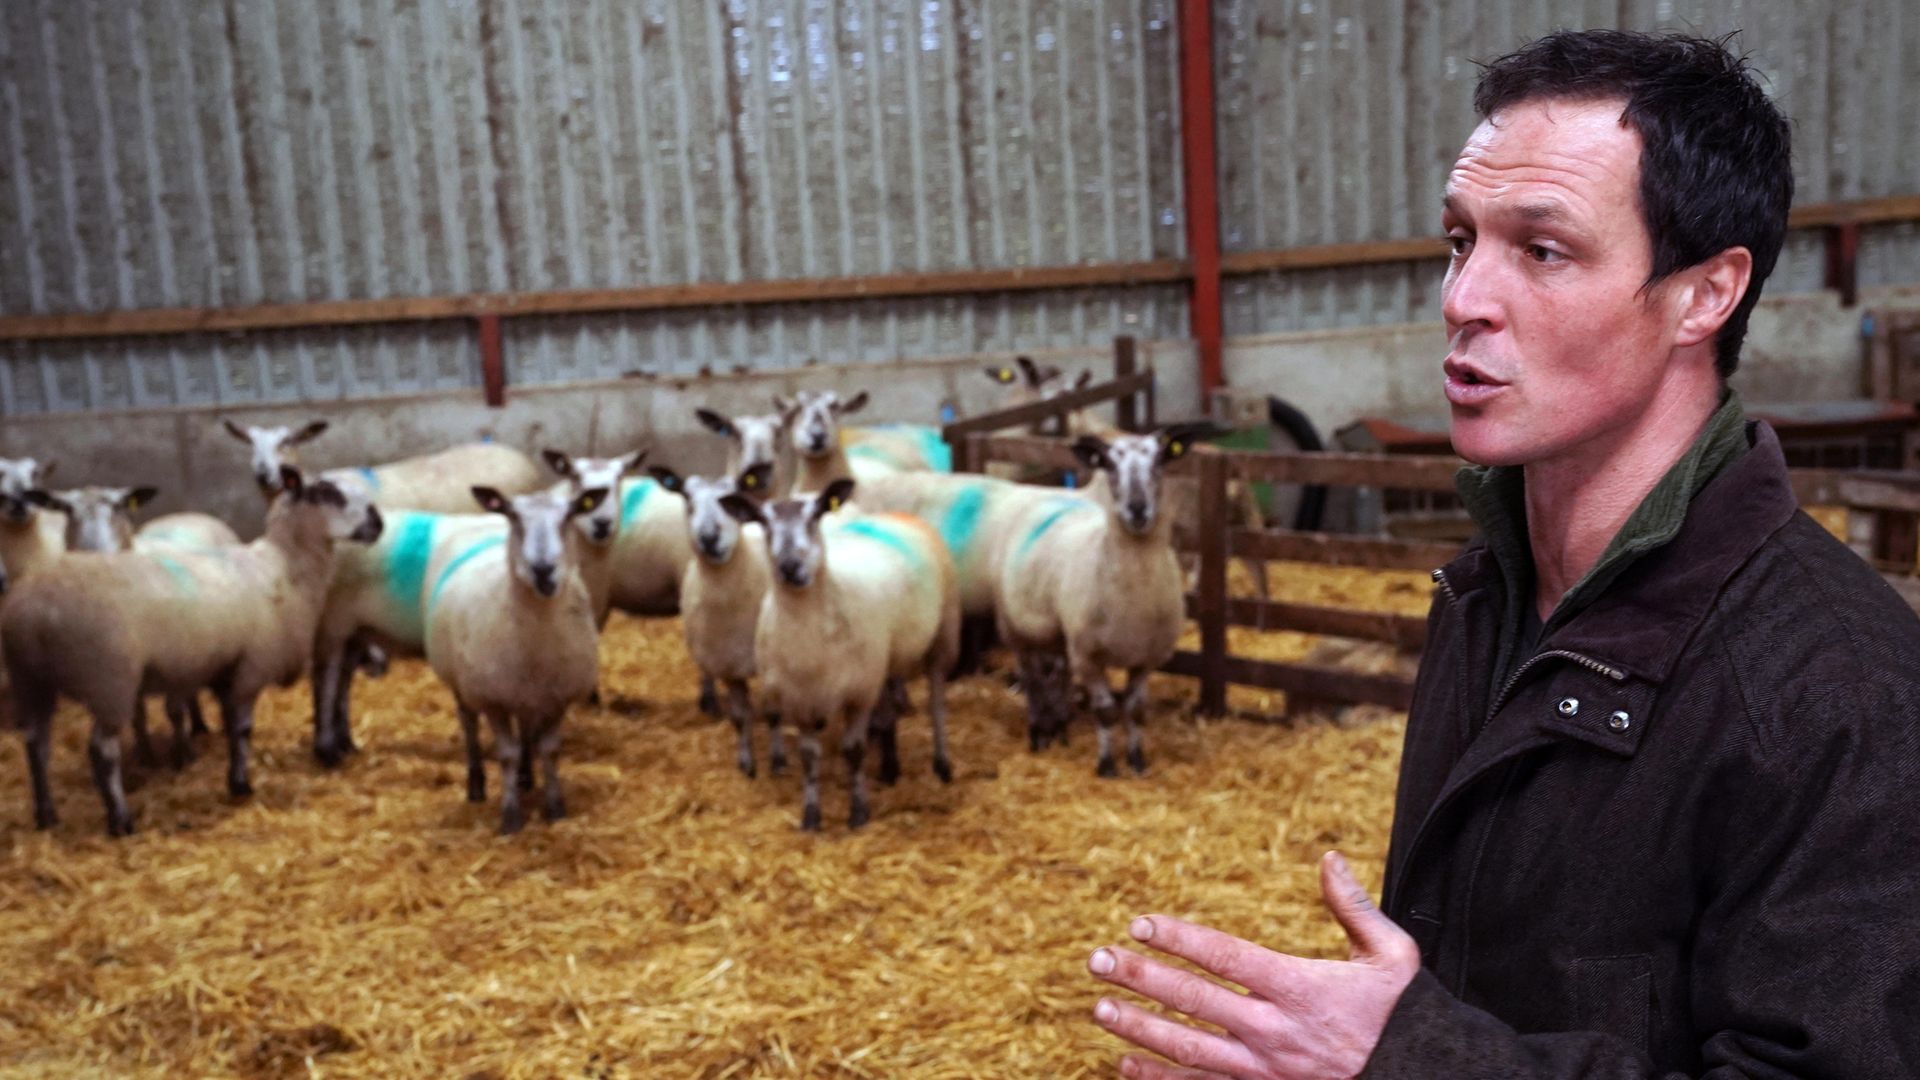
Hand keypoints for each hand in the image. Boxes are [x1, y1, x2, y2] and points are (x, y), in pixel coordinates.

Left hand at [1087, 851, 1418, 1079]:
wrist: (1428, 1079)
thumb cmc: (1407, 1017)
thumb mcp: (1393, 956)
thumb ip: (1353, 907)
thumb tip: (1329, 857)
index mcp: (1301, 989)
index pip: (1226, 957)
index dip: (1179, 939)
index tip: (1140, 923)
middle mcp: (1276, 1032)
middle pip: (1194, 1003)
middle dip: (1141, 979)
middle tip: (1097, 961)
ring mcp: (1267, 1071)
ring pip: (1189, 1051)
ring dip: (1140, 1030)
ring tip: (1100, 1010)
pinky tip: (1126, 1066)